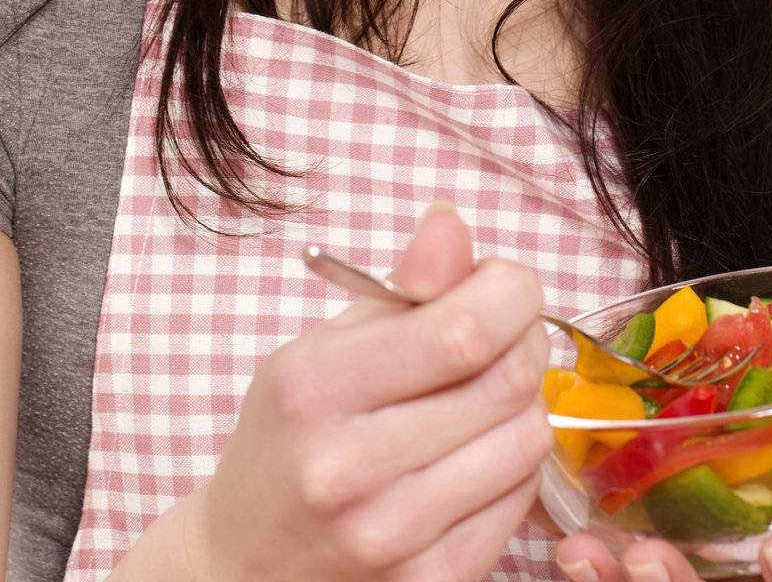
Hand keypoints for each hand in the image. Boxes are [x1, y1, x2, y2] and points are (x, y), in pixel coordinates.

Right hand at [180, 201, 553, 581]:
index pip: (461, 330)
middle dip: (525, 337)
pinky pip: (521, 498)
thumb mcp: (324, 346)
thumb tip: (452, 223)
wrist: (246, 564)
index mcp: (316, 389)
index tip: (506, 283)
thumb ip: (401, 285)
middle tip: (505, 329)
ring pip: (526, 439)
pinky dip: (516, 459)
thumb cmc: (292, 437)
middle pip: (505, 381)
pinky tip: (479, 446)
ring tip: (487, 389)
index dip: (510, 293)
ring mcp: (392, 536)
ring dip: (525, 400)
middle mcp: (349, 468)